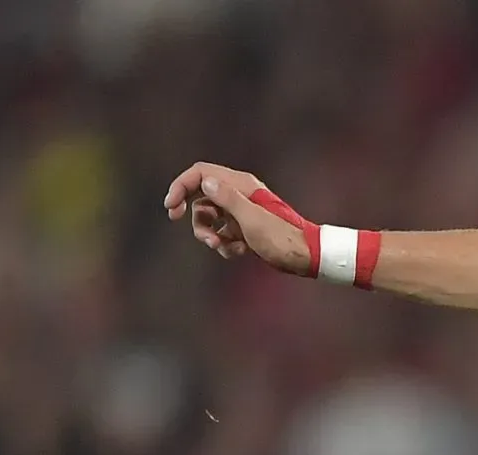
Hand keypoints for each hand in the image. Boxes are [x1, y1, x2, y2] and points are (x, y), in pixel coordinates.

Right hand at [162, 162, 312, 274]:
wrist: (306, 256)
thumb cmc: (281, 238)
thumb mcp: (251, 219)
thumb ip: (228, 199)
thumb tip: (206, 182)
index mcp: (240, 185)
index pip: (201, 174)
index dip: (181, 186)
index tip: (171, 207)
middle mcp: (239, 194)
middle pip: (201, 198)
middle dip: (196, 217)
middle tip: (192, 231)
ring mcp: (241, 212)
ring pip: (210, 219)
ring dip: (210, 235)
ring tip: (221, 247)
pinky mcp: (245, 228)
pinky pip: (223, 233)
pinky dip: (225, 244)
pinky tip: (239, 252)